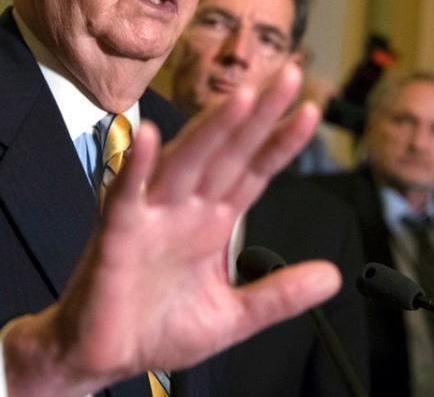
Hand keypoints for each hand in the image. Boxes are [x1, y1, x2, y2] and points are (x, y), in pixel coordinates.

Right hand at [2, 62, 340, 395]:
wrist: (102, 357)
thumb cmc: (156, 328)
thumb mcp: (232, 316)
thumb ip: (279, 294)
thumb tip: (331, 277)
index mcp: (211, 222)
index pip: (254, 171)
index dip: (281, 142)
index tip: (311, 111)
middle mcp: (184, 209)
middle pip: (227, 153)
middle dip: (258, 116)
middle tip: (289, 76)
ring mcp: (151, 216)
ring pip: (185, 161)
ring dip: (211, 129)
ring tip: (241, 98)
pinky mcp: (116, 234)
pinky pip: (125, 194)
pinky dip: (136, 166)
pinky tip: (147, 136)